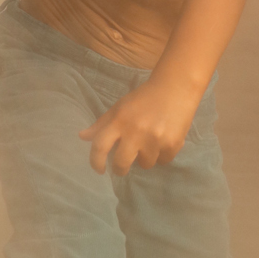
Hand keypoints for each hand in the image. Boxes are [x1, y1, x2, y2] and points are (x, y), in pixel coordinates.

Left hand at [79, 78, 199, 175]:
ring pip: (145, 164)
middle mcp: (135, 131)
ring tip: (151, 143)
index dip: (95, 162)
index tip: (99, 169)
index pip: (100, 146)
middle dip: (120, 169)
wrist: (175, 88)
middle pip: (121, 163)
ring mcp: (155, 139)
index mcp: (120, 121)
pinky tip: (164, 140)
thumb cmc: (144, 98)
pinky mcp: (172, 144)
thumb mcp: (120, 107)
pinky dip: (162, 154)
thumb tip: (82, 137)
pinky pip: (163, 161)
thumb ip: (102, 124)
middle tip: (122, 165)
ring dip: (145, 157)